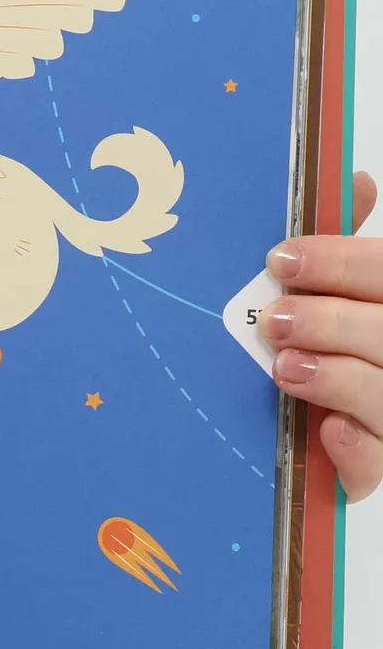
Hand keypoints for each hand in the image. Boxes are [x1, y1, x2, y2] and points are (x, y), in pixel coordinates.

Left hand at [262, 171, 382, 499]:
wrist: (349, 425)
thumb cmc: (349, 348)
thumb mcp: (353, 297)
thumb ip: (352, 253)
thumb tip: (353, 179)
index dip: (343, 263)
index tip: (282, 259)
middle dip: (331, 321)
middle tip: (275, 319)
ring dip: (336, 378)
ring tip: (286, 367)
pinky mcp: (381, 468)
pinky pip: (378, 467)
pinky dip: (356, 451)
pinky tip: (329, 432)